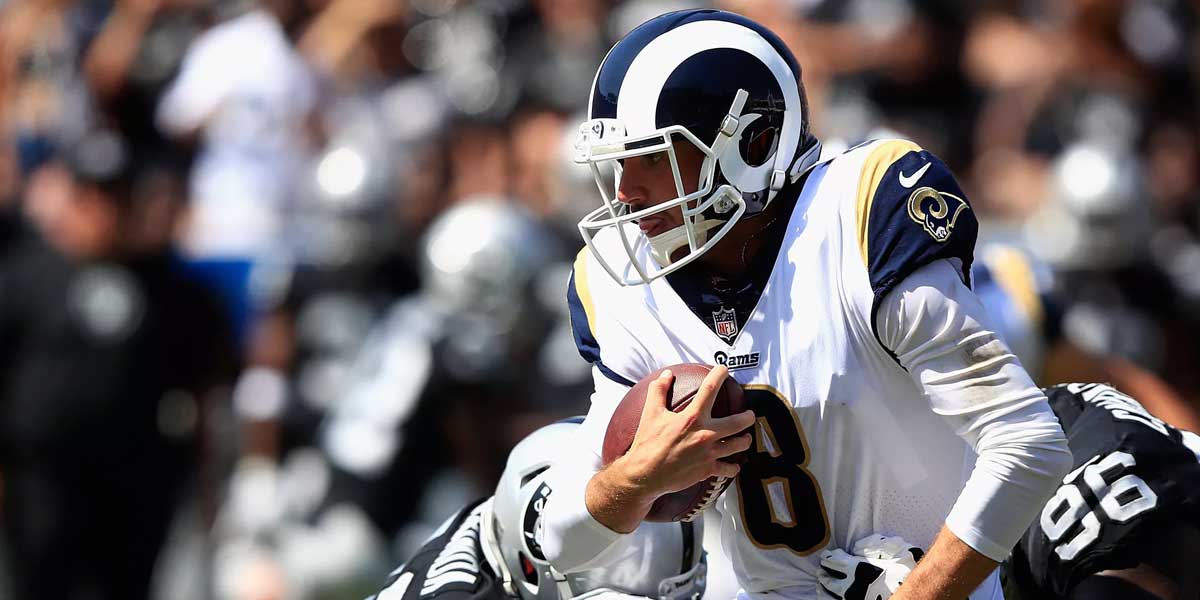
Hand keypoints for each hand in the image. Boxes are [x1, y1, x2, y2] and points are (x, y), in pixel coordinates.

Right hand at [612, 366, 754, 505]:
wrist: (645, 475)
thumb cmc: (647, 444)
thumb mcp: (650, 413)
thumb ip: (658, 391)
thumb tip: (666, 374)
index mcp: (692, 418)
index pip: (710, 389)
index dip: (719, 375)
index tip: (724, 370)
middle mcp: (705, 434)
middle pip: (737, 422)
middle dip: (748, 417)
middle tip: (749, 414)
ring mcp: (708, 453)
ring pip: (737, 446)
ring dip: (745, 441)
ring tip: (746, 438)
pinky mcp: (707, 470)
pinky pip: (728, 469)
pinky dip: (733, 467)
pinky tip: (734, 465)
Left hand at [818, 535, 923, 599]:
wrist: (918, 591)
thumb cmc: (906, 567)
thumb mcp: (892, 548)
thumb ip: (871, 545)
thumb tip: (856, 548)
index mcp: (857, 568)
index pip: (835, 562)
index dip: (829, 558)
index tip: (826, 556)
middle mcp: (853, 586)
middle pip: (830, 581)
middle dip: (825, 575)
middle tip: (821, 572)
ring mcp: (855, 599)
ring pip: (832, 596)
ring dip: (825, 591)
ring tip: (822, 587)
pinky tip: (833, 598)